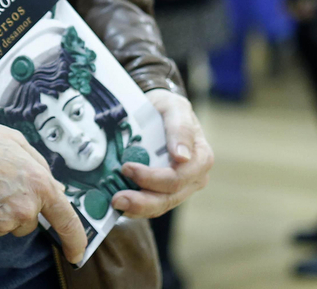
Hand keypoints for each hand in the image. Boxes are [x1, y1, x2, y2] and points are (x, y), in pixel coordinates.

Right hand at [0, 117, 88, 264]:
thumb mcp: (16, 142)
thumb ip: (40, 167)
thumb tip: (56, 188)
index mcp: (38, 184)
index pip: (66, 220)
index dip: (75, 240)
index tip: (76, 252)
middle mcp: (23, 209)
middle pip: (28, 222)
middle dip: (17, 207)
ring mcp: (0, 225)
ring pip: (5, 226)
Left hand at [111, 89, 212, 217]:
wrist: (155, 110)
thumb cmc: (167, 108)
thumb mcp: (175, 107)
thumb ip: (180, 128)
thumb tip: (182, 157)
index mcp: (201, 158)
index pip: (178, 177)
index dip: (153, 178)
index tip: (127, 168)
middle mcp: (193, 177)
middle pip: (169, 197)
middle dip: (142, 201)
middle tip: (118, 198)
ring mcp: (179, 188)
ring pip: (160, 206)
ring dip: (137, 208)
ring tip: (115, 203)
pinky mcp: (163, 192)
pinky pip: (151, 206)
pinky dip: (135, 208)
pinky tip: (119, 205)